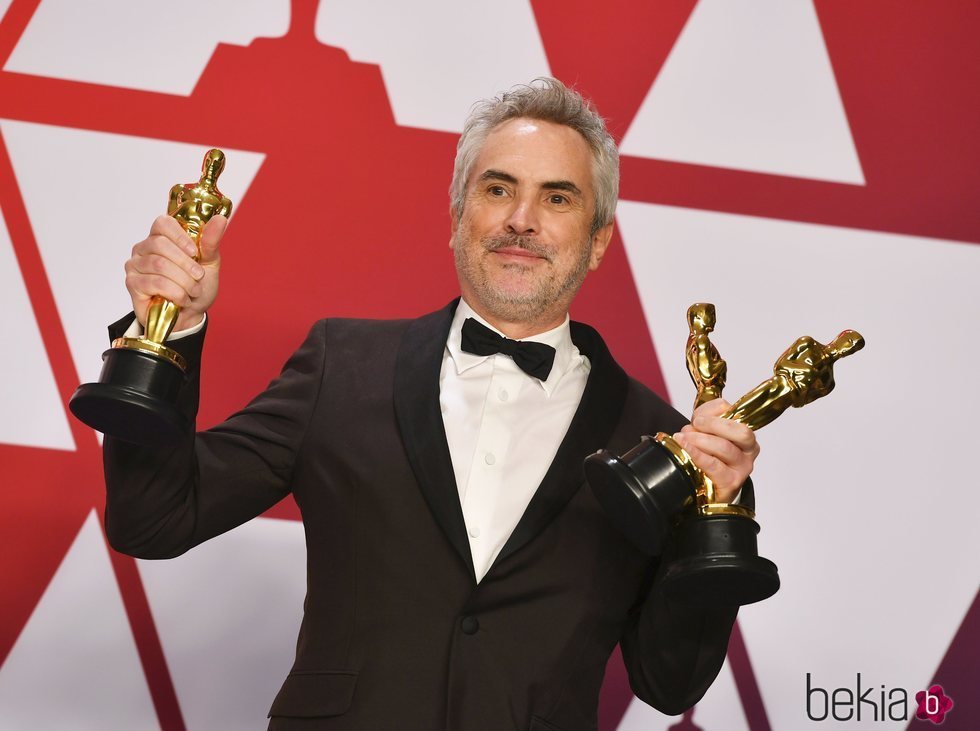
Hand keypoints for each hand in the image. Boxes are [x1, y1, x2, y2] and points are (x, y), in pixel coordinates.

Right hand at [124, 214, 227, 329]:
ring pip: (159, 265)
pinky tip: (182, 299)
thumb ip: (211, 241)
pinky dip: (175, 292)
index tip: (195, 252)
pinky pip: (154, 283)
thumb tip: (220, 219)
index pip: (163, 223)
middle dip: (186, 263)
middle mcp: (144, 248)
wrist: (191, 315)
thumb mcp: (209, 263)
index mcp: (162, 237)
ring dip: (183, 281)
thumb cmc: (197, 286)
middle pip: (160, 244)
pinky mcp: (133, 283)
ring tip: (193, 291)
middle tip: (198, 276)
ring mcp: (135, 265)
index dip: (180, 236)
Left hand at [672, 398, 758, 502]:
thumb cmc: (709, 458)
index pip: (736, 414)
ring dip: (700, 440)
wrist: (708, 489)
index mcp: (746, 434)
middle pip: (740, 432)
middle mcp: (749, 450)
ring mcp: (742, 468)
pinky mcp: (731, 482)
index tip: (697, 416)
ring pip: (725, 447)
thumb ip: (703, 422)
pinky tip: (686, 448)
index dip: (714, 411)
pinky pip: (713, 465)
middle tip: (694, 424)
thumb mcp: (706, 435)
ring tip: (684, 439)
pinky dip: (697, 454)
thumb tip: (696, 421)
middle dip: (713, 424)